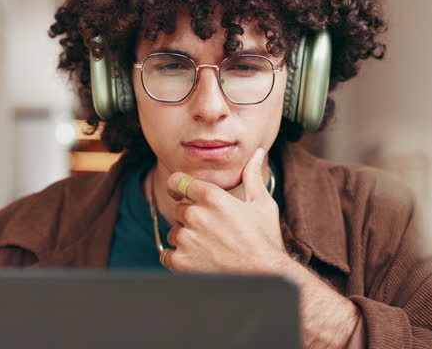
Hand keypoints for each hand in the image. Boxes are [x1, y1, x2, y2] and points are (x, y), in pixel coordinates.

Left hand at [162, 148, 293, 274]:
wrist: (265, 277)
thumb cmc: (265, 241)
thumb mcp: (262, 204)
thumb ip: (252, 176)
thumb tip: (256, 154)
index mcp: (212, 197)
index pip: (179, 181)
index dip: (178, 186)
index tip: (179, 193)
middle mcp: (195, 215)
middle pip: (180, 210)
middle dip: (191, 218)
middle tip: (213, 231)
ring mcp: (186, 239)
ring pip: (174, 232)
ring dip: (186, 239)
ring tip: (210, 248)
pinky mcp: (181, 261)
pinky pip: (166, 254)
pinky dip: (177, 258)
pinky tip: (197, 261)